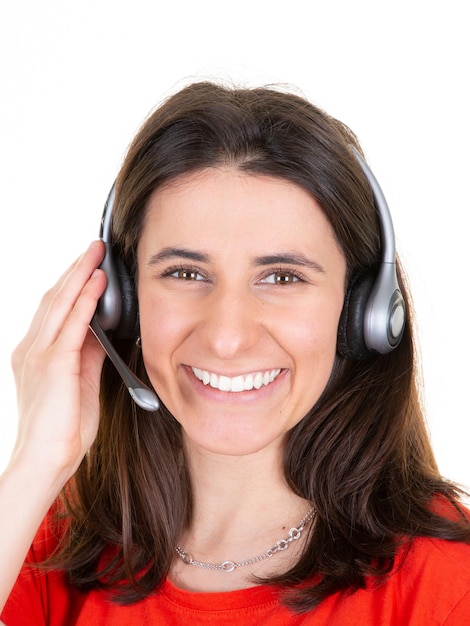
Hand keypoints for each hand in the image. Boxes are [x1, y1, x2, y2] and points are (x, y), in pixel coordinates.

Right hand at [9, 240, 106, 486]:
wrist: (47, 461)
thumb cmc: (64, 429)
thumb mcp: (81, 383)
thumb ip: (89, 355)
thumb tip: (103, 331)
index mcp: (36, 354)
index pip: (54, 310)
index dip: (70, 284)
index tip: (88, 266)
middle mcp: (31, 348)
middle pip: (53, 299)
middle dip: (75, 270)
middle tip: (94, 248)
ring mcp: (39, 354)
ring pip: (60, 304)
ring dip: (79, 275)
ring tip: (96, 253)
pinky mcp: (53, 364)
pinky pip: (72, 324)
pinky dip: (85, 300)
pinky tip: (97, 283)